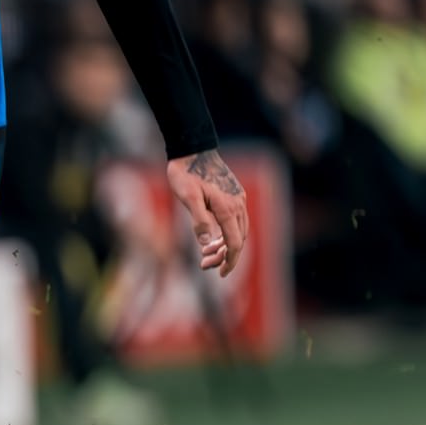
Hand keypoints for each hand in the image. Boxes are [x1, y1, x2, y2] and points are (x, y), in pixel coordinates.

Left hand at [166, 149, 249, 276]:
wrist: (193, 150)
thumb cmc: (186, 174)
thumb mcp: (188, 198)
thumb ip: (199, 221)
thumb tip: (208, 244)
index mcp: (228, 208)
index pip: (234, 243)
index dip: (229, 261)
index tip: (221, 274)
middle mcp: (238, 204)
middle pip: (238, 239)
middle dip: (224, 256)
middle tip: (204, 266)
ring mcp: (238, 198)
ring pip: (239, 231)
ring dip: (226, 246)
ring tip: (206, 255)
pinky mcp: (235, 194)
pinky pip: (237, 220)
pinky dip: (228, 233)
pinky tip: (213, 238)